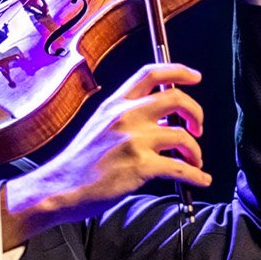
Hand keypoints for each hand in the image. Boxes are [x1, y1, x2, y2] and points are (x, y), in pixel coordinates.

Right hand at [0, 63, 209, 245]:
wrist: (60, 188)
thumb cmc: (80, 163)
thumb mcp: (99, 126)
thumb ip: (128, 118)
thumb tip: (163, 121)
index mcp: (115, 104)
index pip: (151, 73)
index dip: (179, 71)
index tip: (195, 77)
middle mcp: (125, 116)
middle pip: (176, 98)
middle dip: (195, 113)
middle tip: (197, 128)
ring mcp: (133, 140)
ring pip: (182, 136)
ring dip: (195, 151)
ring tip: (194, 161)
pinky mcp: (139, 166)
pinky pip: (180, 168)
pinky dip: (196, 175)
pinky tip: (200, 179)